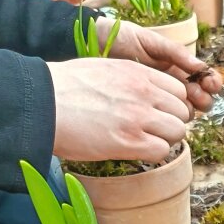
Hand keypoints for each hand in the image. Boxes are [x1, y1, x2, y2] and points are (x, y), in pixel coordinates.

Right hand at [49, 57, 195, 161]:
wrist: (41, 103)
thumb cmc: (65, 88)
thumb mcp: (104, 70)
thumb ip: (131, 81)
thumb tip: (146, 95)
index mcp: (138, 72)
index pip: (179, 90)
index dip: (172, 105)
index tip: (160, 114)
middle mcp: (143, 92)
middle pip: (182, 113)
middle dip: (171, 124)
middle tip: (152, 131)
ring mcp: (139, 117)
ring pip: (177, 133)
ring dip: (164, 140)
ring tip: (143, 141)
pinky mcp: (130, 141)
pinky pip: (162, 151)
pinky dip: (153, 154)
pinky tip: (135, 151)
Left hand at [96, 18, 221, 112]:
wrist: (92, 46)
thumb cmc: (121, 39)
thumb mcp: (151, 41)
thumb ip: (175, 53)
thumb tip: (200, 67)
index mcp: (175, 69)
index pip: (202, 81)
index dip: (210, 83)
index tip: (210, 83)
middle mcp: (170, 86)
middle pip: (198, 100)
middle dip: (203, 98)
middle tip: (197, 94)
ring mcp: (158, 100)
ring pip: (184, 112)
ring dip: (190, 108)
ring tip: (186, 102)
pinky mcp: (145, 113)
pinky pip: (164, 120)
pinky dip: (171, 120)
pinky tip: (169, 116)